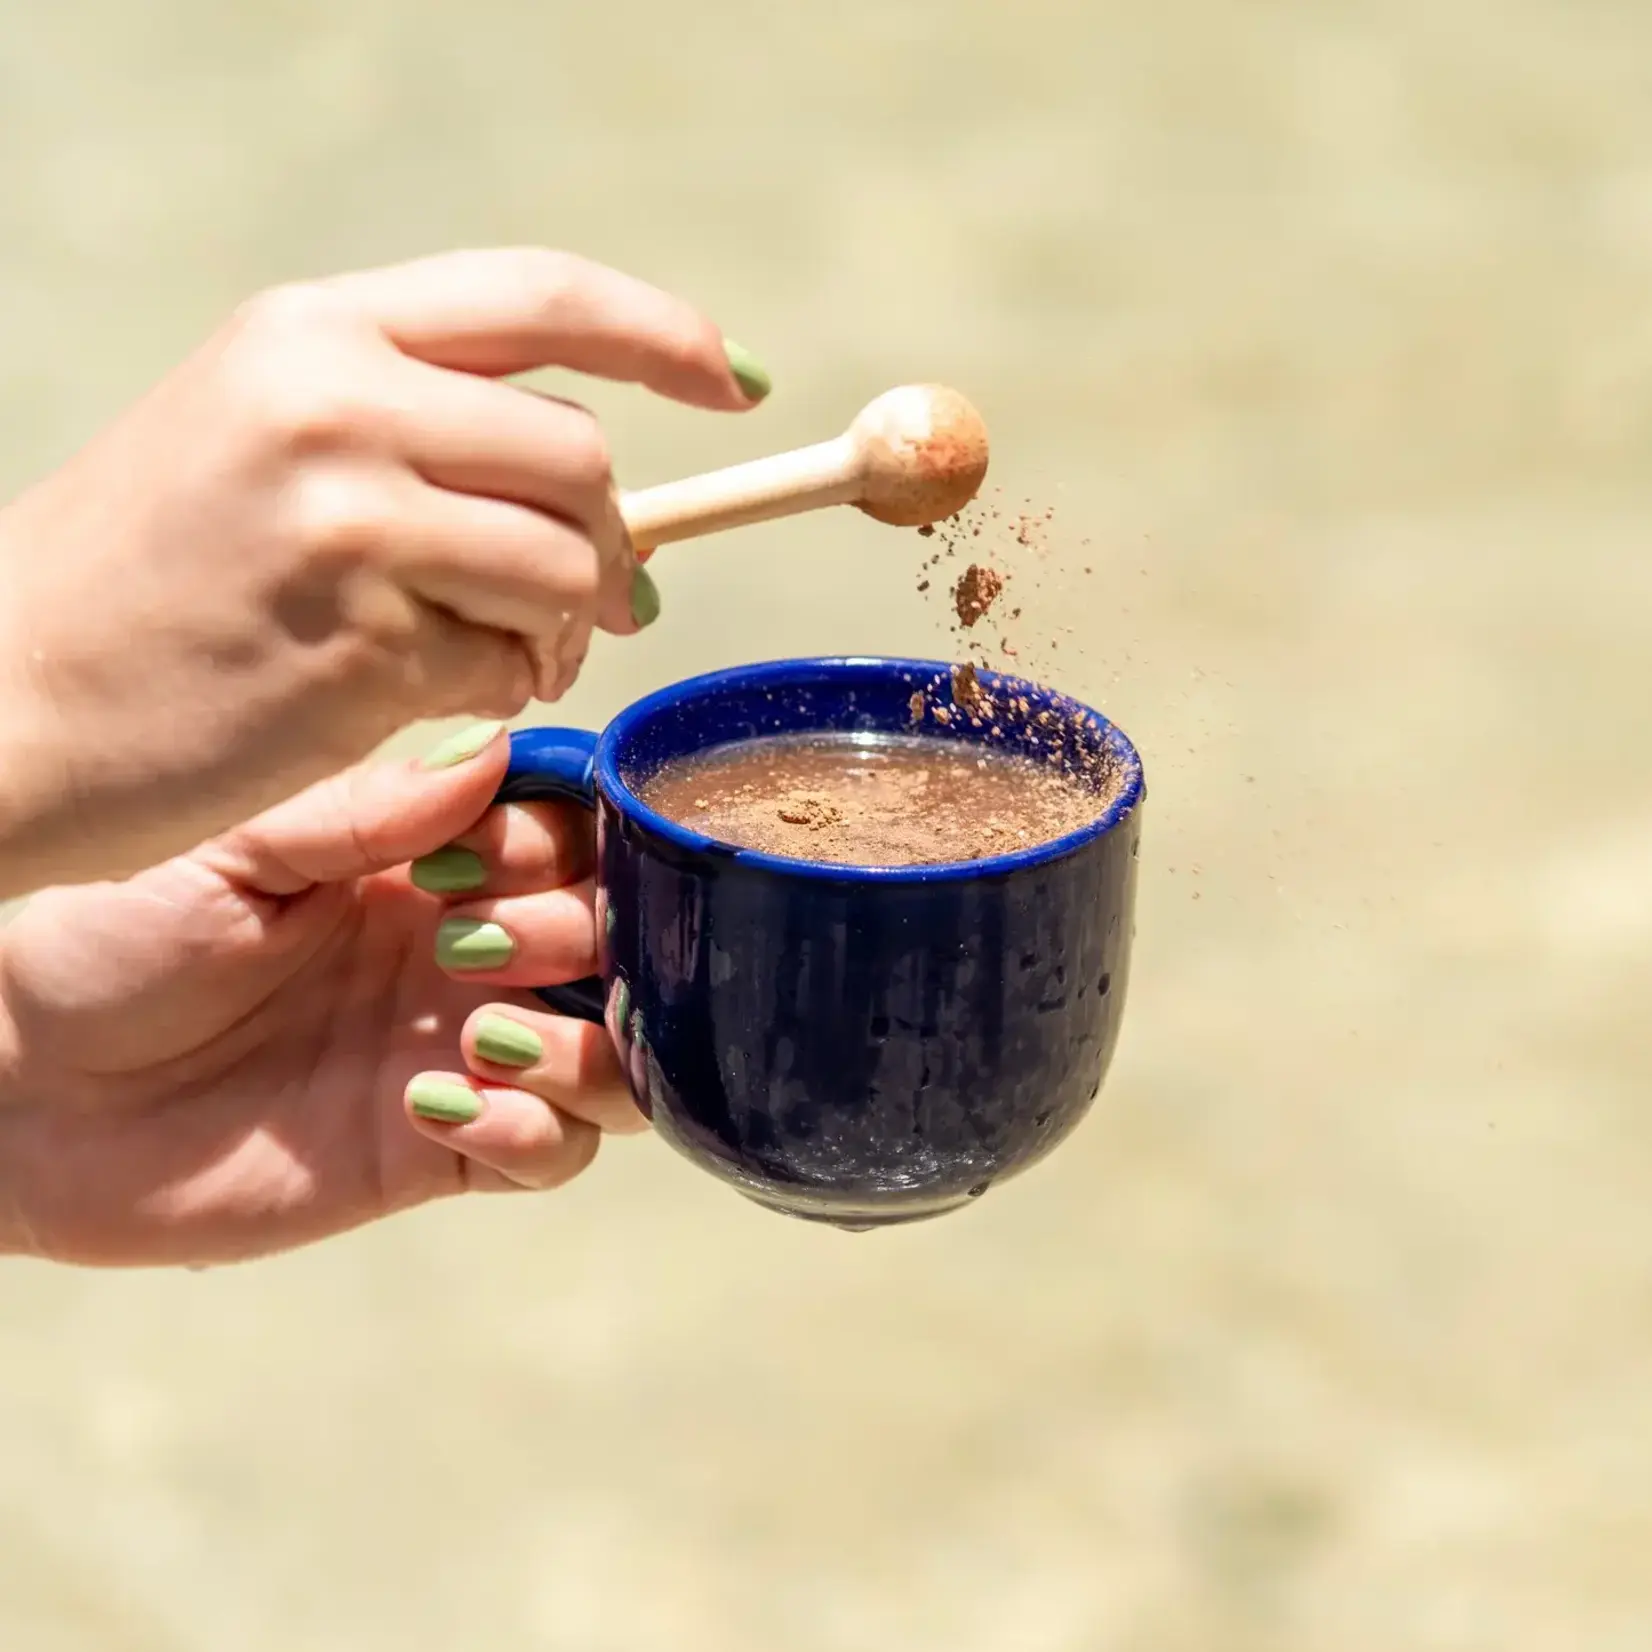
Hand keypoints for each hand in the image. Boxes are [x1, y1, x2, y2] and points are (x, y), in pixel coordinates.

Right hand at [0, 247, 768, 895]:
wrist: (12, 697)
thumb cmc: (151, 574)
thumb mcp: (262, 436)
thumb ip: (423, 429)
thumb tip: (604, 498)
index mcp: (315, 330)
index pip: (540, 296)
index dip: (662, 334)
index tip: (734, 381)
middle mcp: (337, 407)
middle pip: (579, 456)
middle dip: (613, 539)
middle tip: (603, 596)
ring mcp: (350, 528)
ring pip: (564, 565)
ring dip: (567, 624)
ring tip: (514, 652)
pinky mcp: (362, 649)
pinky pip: (513, 663)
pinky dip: (510, 686)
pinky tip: (448, 691)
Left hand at [0, 722, 645, 1266]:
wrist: (33, 1098)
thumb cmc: (112, 949)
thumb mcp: (234, 854)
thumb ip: (367, 812)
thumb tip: (497, 750)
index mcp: (425, 865)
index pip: (565, 837)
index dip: (559, 843)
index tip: (476, 861)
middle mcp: (464, 955)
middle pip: (613, 939)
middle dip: (572, 935)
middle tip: (465, 948)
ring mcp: (461, 1053)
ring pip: (615, 1051)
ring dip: (587, 1044)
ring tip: (485, 1039)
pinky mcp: (442, 1151)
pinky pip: (556, 1151)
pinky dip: (538, 1131)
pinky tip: (438, 1109)